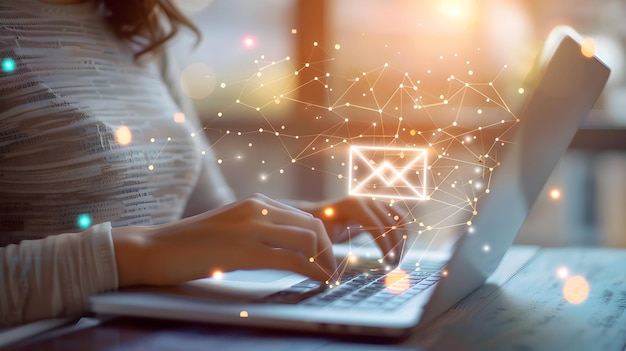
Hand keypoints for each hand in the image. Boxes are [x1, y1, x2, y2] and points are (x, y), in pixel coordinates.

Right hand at [112, 194, 335, 286]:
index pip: (304, 215)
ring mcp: (252, 227)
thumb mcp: (231, 228)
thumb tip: (285, 246)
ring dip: (325, 261)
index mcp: (256, 202)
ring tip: (328, 279)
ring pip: (308, 239)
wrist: (154, 248)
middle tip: (333, 270)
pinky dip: (313, 272)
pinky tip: (319, 282)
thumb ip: (258, 230)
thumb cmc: (190, 244)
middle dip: (330, 249)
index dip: (323, 237)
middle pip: (313, 224)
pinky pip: (293, 259)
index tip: (329, 257)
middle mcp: (258, 208)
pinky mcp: (245, 250)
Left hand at [299, 197, 411, 262]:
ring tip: (398, 260)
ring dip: (403, 240)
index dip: (385, 244)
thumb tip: (334, 276)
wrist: (318, 214)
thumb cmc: (318, 229)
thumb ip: (327, 254)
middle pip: (392, 223)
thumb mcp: (321, 239)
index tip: (388, 263)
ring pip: (400, 219)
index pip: (377, 225)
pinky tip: (400, 251)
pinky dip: (404, 233)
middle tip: (394, 267)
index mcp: (352, 205)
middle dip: (396, 245)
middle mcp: (367, 200)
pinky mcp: (381, 206)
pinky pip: (400, 218)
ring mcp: (376, 201)